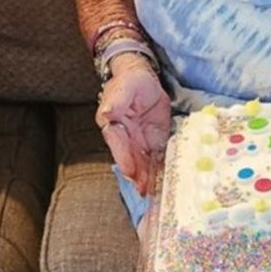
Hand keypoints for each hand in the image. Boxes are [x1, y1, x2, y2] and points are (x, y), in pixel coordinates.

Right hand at [95, 56, 170, 195]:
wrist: (144, 78)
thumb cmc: (130, 81)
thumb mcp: (124, 87)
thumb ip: (117, 100)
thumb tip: (107, 112)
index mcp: (114, 125)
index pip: (119, 144)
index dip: (125, 158)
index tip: (130, 172)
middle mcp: (127, 137)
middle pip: (132, 158)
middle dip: (138, 175)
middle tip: (144, 191)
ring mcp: (141, 140)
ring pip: (144, 161)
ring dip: (147, 177)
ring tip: (153, 193)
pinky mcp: (155, 140)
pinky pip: (157, 156)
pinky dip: (159, 169)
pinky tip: (163, 182)